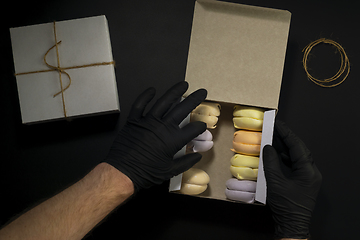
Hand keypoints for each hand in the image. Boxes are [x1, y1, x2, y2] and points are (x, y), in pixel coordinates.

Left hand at [105, 81, 206, 190]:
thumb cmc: (146, 173)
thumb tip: (197, 156)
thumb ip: (186, 162)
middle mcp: (163, 127)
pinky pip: (140, 104)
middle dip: (195, 99)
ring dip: (175, 91)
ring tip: (183, 85)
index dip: (200, 126)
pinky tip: (152, 90)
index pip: (193, 129)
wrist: (123, 172)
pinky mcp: (135, 120)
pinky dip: (145, 96)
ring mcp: (148, 121)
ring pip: (164, 102)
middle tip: (201, 93)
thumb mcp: (170, 171)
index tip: (202, 126)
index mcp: (173, 140)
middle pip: (183, 109)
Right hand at [263, 121, 321, 238]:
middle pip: (300, 149)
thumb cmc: (285, 205)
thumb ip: (271, 162)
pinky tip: (276, 154)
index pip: (297, 146)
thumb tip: (268, 148)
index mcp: (308, 171)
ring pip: (298, 156)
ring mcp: (308, 177)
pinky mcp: (303, 181)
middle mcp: (311, 172)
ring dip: (286, 147)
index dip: (286, 133)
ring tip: (274, 138)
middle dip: (287, 138)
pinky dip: (285, 157)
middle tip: (275, 127)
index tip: (278, 123)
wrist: (292, 224)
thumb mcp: (275, 182)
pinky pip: (295, 164)